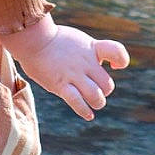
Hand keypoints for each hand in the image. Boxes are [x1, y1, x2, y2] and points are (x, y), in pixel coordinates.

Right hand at [1, 14, 128, 120]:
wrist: (33, 39)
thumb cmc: (54, 40)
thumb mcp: (78, 41)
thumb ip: (89, 52)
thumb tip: (97, 66)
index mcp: (92, 48)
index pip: (117, 52)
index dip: (122, 61)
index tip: (114, 65)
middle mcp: (85, 62)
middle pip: (107, 85)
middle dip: (104, 91)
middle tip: (95, 89)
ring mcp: (74, 75)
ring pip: (96, 97)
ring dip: (97, 102)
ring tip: (92, 101)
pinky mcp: (61, 85)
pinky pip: (77, 103)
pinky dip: (85, 111)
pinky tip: (88, 114)